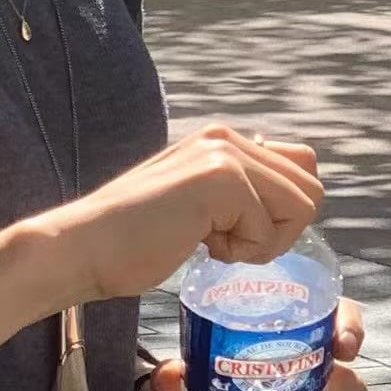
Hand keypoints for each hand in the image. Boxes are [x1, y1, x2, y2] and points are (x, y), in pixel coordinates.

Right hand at [38, 125, 324, 308]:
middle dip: (280, 230)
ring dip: (264, 242)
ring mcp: (225, 155)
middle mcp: (228, 138)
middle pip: (309, 187)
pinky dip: (242, 252)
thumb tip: (282, 208)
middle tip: (227, 245)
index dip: (280, 213)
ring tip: (213, 245)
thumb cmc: (128, 242)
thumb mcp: (194, 208)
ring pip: (301, 206)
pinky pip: (269, 228)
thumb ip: (232, 196)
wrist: (82, 249)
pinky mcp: (220, 181)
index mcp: (222, 141)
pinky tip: (199, 247)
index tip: (233, 233)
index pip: (299, 166)